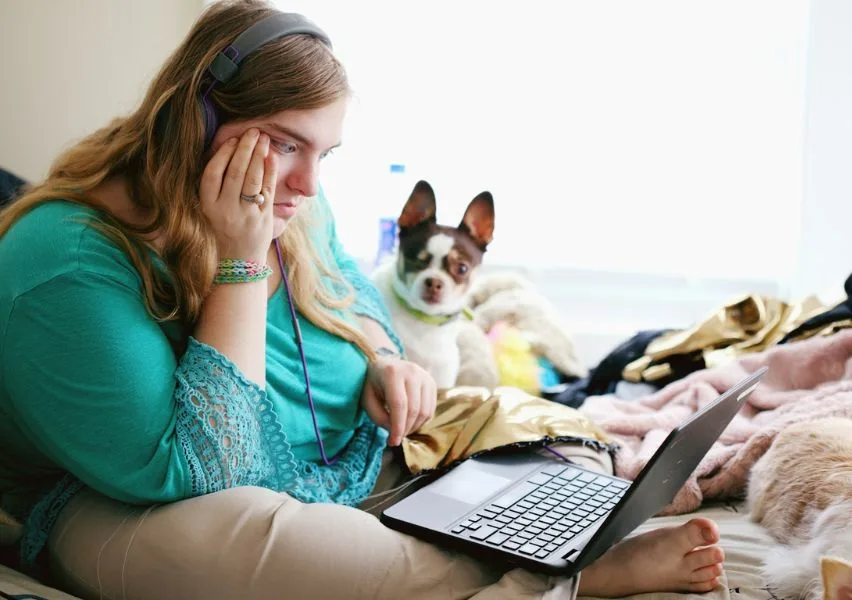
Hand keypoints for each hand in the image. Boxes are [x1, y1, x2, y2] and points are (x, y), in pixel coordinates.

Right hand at [199, 128, 277, 262]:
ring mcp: (245, 215)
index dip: (222, 154)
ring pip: (252, 180)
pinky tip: (272, 157)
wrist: (238, 262)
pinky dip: (270, 172)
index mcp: (208, 206)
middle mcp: (225, 210)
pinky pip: (268, 191)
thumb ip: (215, 187)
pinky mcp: (263, 219)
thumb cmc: (224, 230)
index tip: (232, 139)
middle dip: (245, 149)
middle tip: (253, 131)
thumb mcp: (210, 210)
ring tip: (264, 139)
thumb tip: (226, 153)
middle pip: (234, 173)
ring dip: (259, 156)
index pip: (212, 174)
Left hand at [361, 356, 437, 445]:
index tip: (393, 441)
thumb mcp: (368, 399)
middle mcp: (412, 371)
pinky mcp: (431, 382)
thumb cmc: (373, 383)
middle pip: (414, 409)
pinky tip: (410, 421)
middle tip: (395, 438)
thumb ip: (378, 417)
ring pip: (425, 411)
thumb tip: (395, 431)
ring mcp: (424, 376)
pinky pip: (431, 409)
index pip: (399, 405)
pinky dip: (421, 420)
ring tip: (402, 429)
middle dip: (405, 429)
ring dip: (414, 426)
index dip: (397, 426)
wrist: (383, 364)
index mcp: (392, 373)